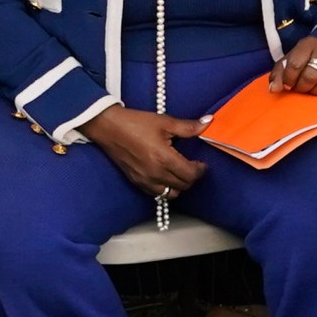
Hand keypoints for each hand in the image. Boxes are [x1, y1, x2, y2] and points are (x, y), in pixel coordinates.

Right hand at [80, 104, 208, 199]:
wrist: (107, 126)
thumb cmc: (134, 122)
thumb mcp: (163, 122)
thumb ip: (188, 126)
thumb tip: (208, 122)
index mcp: (164, 159)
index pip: (191, 174)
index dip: (200, 170)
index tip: (201, 163)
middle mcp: (156, 174)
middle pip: (184, 185)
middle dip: (192, 177)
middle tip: (192, 166)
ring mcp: (145, 180)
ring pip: (171, 194)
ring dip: (179, 186)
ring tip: (179, 173)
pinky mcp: (136, 181)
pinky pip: (156, 194)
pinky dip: (164, 189)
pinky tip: (164, 177)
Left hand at [270, 34, 316, 95]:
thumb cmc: (310, 56)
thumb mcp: (292, 58)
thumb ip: (279, 73)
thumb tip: (273, 90)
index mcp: (308, 45)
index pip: (295, 65)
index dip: (289, 79)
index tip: (288, 85)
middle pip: (310, 77)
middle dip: (301, 87)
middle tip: (300, 89)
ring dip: (315, 92)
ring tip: (312, 89)